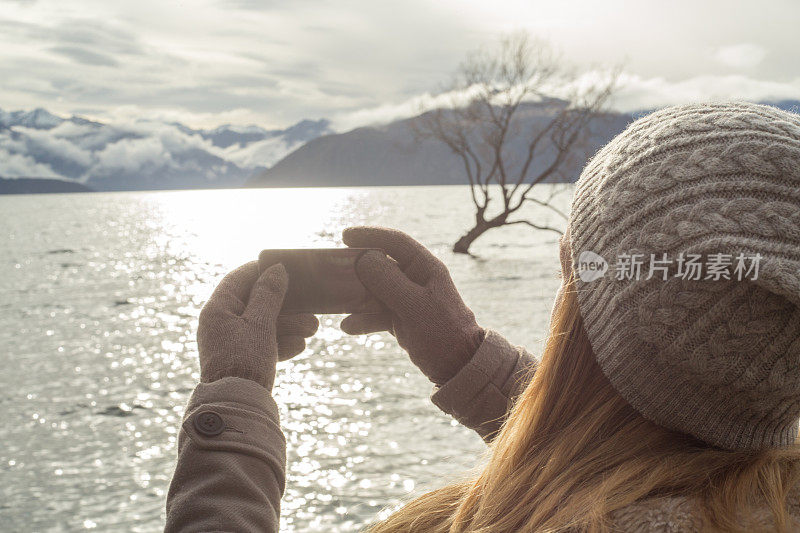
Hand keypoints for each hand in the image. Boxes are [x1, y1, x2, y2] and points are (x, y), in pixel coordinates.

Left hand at [197, 261, 318, 389]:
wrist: (238, 408)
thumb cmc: (245, 360)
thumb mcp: (260, 323)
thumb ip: (269, 294)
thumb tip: (276, 269)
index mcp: (217, 310)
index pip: (238, 279)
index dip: (262, 270)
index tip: (285, 267)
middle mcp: (220, 324)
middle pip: (256, 303)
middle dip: (286, 305)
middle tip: (310, 306)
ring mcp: (230, 343)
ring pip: (263, 325)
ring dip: (289, 325)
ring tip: (312, 329)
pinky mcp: (241, 361)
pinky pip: (263, 345)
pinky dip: (281, 343)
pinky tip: (299, 346)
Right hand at [340, 226, 484, 384]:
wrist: (458, 368)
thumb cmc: (442, 333)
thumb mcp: (413, 306)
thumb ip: (388, 281)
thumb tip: (364, 258)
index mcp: (426, 268)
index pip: (396, 242)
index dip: (370, 235)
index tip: (344, 236)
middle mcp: (417, 280)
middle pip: (382, 265)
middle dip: (357, 268)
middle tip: (334, 270)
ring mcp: (409, 300)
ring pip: (376, 290)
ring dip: (357, 296)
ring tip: (337, 302)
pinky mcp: (403, 319)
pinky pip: (378, 313)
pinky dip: (364, 319)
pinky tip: (348, 327)